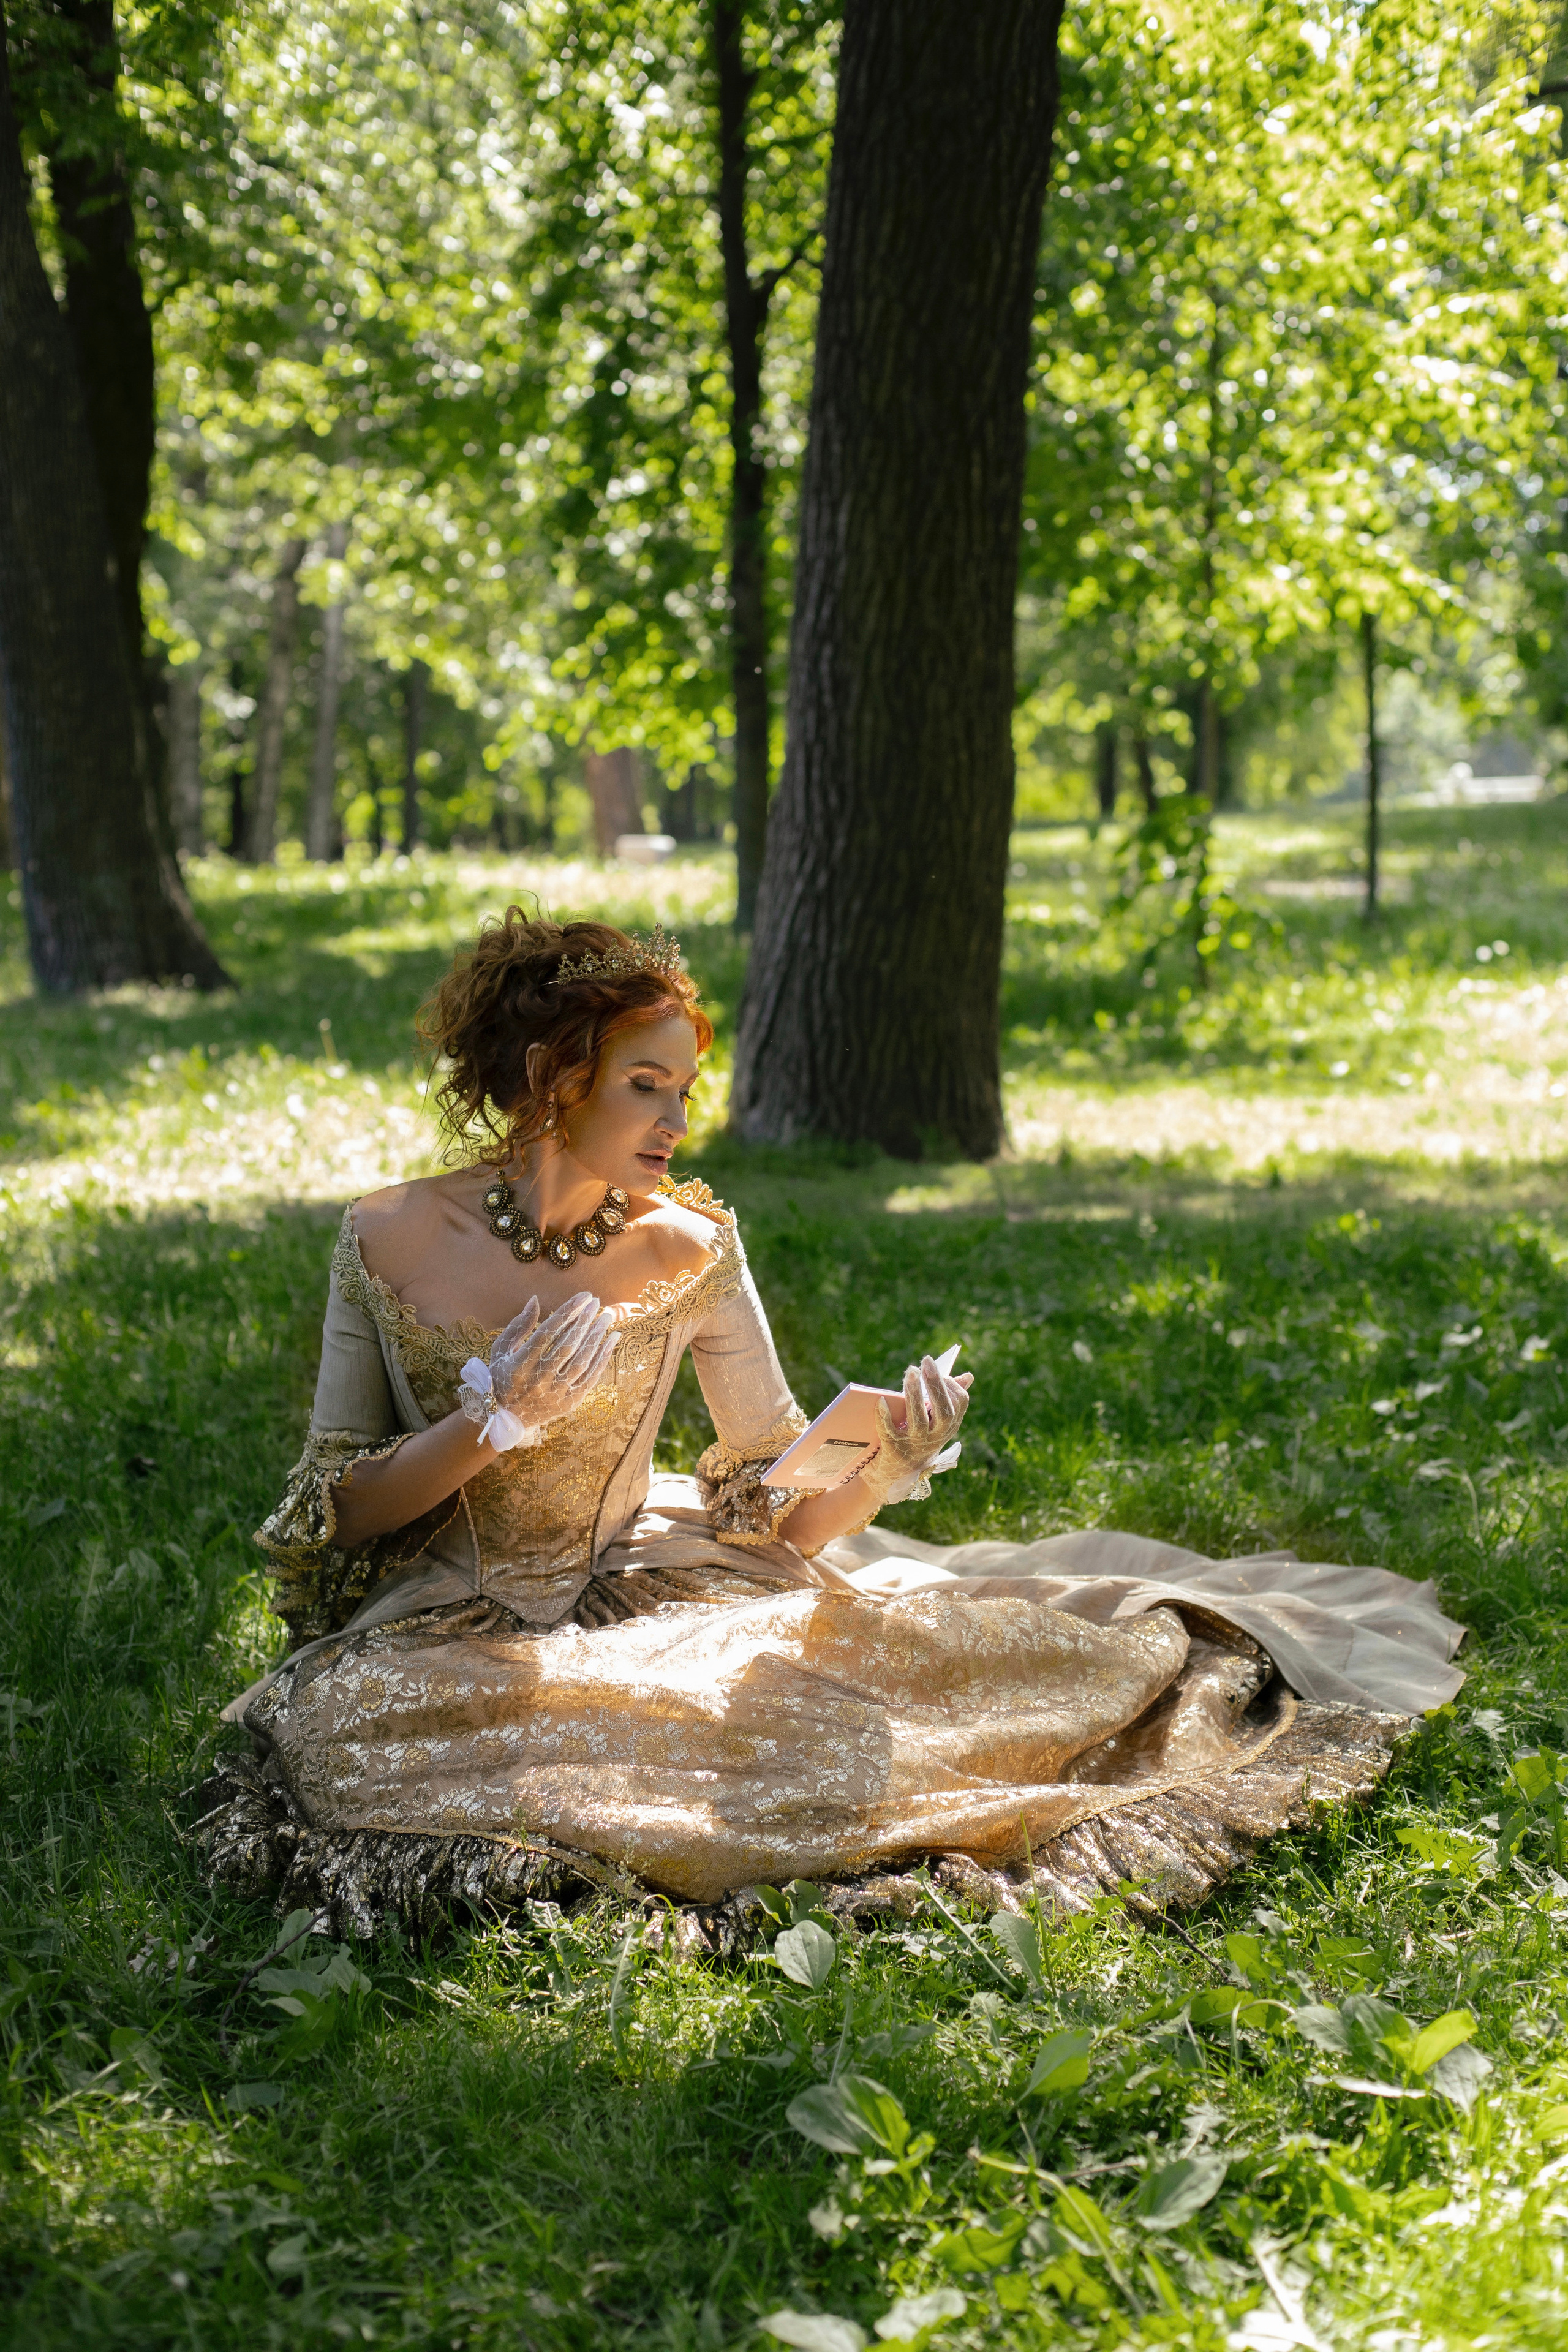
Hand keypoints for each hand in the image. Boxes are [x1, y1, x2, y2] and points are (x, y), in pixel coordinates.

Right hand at [459, 1290, 615, 1450]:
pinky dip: (603, 1357)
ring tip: (606, 1316)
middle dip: (584, 1321)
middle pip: (567, 1345)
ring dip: (597, 1336)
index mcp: (519, 1365)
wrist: (507, 1419)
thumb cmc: (502, 1377)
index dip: (567, 1312)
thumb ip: (518, 1326)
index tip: (583, 1297)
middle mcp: (538, 1380)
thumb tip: (535, 1300)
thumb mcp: (501, 1351)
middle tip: (596, 1302)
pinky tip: (612, 1339)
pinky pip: (590, 1378)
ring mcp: (555, 1394)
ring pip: (581, 1361)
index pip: (546, 1333)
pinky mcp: (568, 1404)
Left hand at [861, 1356, 972, 1505]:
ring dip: (914, 1394)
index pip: (960, 1403)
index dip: (951, 1384)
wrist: (896, 1475)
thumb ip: (948, 1398)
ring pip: (918, 1419)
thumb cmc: (917, 1438)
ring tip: (909, 1372)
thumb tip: (968, 1376)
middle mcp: (937, 1437)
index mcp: (949, 1427)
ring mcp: (916, 1445)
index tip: (937, 1369)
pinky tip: (880, 1400)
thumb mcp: (936, 1422)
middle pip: (943, 1411)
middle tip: (926, 1361)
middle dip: (936, 1384)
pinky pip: (889, 1431)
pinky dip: (884, 1415)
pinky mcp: (894, 1450)